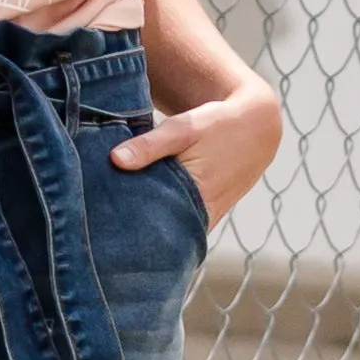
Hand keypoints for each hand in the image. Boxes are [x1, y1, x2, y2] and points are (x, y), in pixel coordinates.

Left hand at [110, 77, 280, 225]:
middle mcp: (204, 212)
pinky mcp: (210, 216)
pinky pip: (184, 228)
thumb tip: (115, 159)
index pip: (154, 222)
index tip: (103, 229)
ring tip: (116, 231)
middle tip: (102, 234)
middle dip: (135, 235)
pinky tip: (141, 223)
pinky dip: (166, 225)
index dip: (129, 228)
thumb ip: (149, 145)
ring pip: (173, 233)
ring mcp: (208, 218)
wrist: (256, 127)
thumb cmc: (215, 124)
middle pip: (162, 233)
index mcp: (196, 192)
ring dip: (150, 232)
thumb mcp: (183, 128)